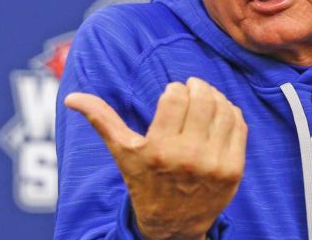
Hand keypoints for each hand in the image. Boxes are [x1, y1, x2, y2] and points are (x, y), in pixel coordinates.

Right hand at [65, 77, 247, 239]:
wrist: (173, 225)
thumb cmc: (145, 182)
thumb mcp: (123, 153)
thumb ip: (102, 120)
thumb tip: (72, 97)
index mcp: (159, 149)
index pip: (176, 96)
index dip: (175, 88)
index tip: (172, 93)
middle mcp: (188, 156)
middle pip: (203, 99)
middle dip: (198, 86)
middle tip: (193, 88)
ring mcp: (214, 163)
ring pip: (224, 109)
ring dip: (216, 96)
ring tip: (207, 98)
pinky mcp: (234, 170)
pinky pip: (239, 127)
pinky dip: (232, 113)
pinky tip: (220, 113)